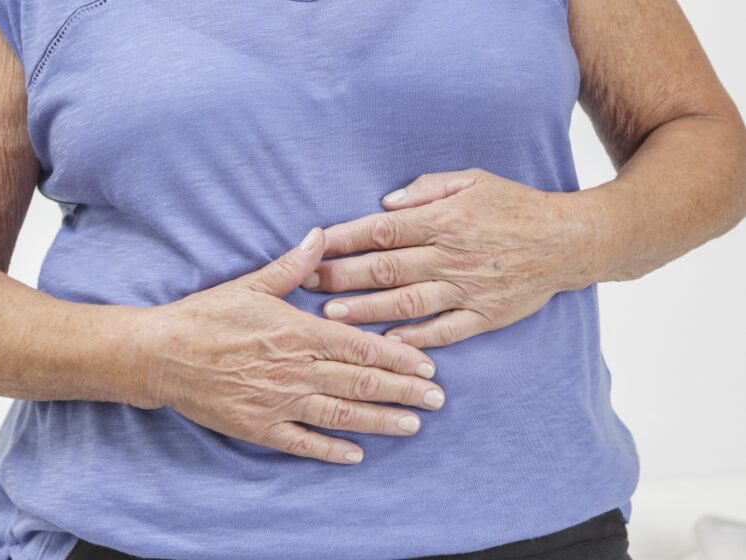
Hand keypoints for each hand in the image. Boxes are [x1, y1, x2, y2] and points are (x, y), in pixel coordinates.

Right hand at [135, 228, 444, 464]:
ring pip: (340, 415)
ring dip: (380, 422)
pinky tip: (357, 455)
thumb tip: (321, 235)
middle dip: (403, 393)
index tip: (427, 366)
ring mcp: (278, 402)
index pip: (361, 348)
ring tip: (412, 426)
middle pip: (360, 384)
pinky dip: (331, 450)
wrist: (161, 354)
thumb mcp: (251, 283)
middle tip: (437, 400)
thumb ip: (293, 265)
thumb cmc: (208, 315)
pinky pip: (302, 442)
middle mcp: (295, 369)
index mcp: (298, 332)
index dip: (398, 359)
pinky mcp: (259, 427)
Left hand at [302, 169, 592, 347]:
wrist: (569, 240)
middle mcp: (452, 256)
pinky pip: (445, 330)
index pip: (383, 230)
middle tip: (307, 284)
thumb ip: (427, 190)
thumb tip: (385, 205)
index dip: (346, 239)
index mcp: (445, 220)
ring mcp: (468, 288)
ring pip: (408, 302)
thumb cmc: (516, 205)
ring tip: (332, 315)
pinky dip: (416, 337)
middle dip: (343, 276)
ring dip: (367, 309)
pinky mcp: (485, 315)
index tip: (315, 246)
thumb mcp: (473, 180)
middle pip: (386, 268)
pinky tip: (387, 343)